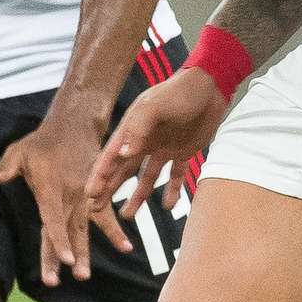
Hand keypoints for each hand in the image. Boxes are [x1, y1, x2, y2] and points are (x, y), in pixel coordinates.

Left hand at [0, 109, 127, 285]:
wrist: (75, 125)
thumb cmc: (43, 141)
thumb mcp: (19, 151)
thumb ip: (5, 168)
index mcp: (50, 189)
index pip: (53, 220)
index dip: (58, 241)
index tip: (63, 261)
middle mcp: (69, 196)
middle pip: (67, 231)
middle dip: (67, 255)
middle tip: (71, 278)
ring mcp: (85, 196)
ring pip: (84, 230)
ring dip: (85, 252)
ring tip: (85, 275)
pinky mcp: (96, 194)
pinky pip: (105, 216)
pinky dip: (115, 232)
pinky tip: (126, 249)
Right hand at [87, 72, 227, 214]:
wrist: (212, 87)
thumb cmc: (180, 92)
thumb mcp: (155, 107)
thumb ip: (138, 130)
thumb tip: (121, 155)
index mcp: (132, 128)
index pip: (111, 156)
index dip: (100, 175)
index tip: (90, 194)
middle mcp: (144, 140)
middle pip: (122, 170)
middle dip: (109, 189)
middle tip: (96, 210)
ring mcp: (163, 147)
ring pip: (145, 177)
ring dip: (137, 196)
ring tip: (127, 215)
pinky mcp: (183, 152)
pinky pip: (175, 176)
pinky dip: (172, 191)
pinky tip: (168, 206)